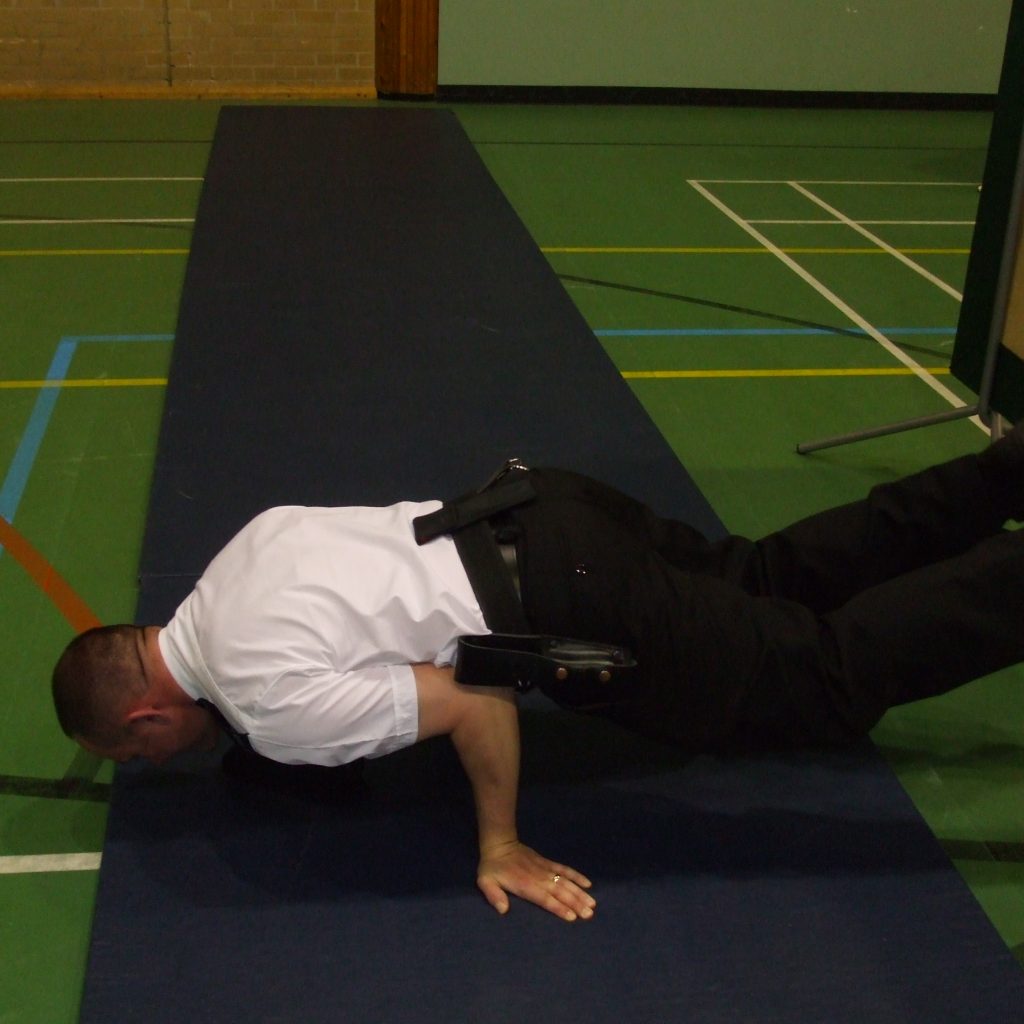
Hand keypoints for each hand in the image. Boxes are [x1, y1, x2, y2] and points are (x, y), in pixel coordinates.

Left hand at [477, 840, 595, 921]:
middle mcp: (539, 879)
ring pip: (565, 882)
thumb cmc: (492, 867)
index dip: (558, 907)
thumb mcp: (486, 881)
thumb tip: (503, 910)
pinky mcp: (548, 863)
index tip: (572, 916)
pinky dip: (576, 876)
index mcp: (526, 886)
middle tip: (589, 914)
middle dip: (575, 903)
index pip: (545, 899)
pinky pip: (564, 870)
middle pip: (560, 892)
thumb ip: (494, 896)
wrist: (499, 844)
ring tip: (592, 904)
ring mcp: (545, 870)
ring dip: (579, 893)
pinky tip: (588, 884)